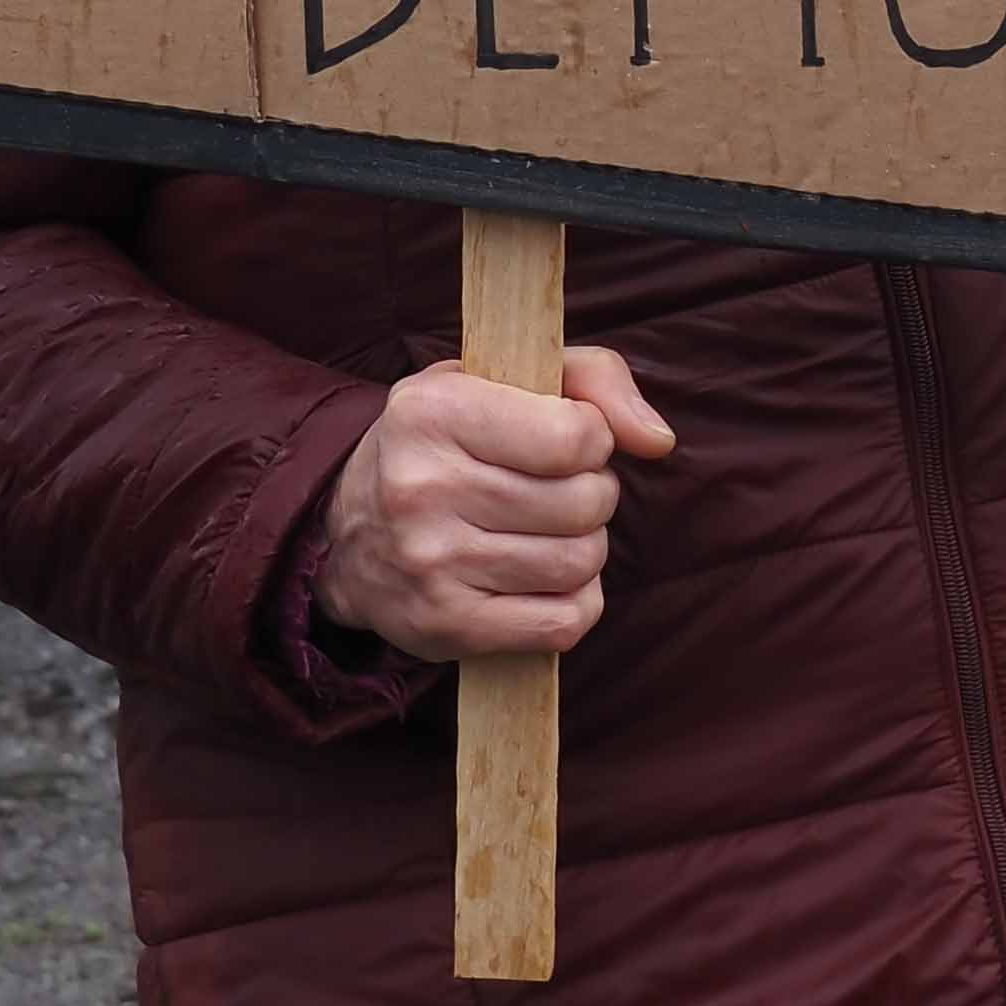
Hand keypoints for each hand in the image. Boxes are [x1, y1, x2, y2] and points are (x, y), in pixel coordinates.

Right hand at [312, 348, 677, 662]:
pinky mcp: (446, 626)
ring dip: (584, 549)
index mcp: (432, 411)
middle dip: (592, 495)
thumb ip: (590, 379)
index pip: (575, 436)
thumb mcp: (497, 379)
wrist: (347, 536)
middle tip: (559, 492)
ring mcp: (431, 563)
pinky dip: (575, 603)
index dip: (592, 438)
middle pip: (584, 503)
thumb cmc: (446, 444)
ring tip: (549, 533)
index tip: (567, 440)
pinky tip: (545, 581)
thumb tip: (658, 440)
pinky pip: (563, 623)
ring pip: (579, 563)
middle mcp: (422, 487)